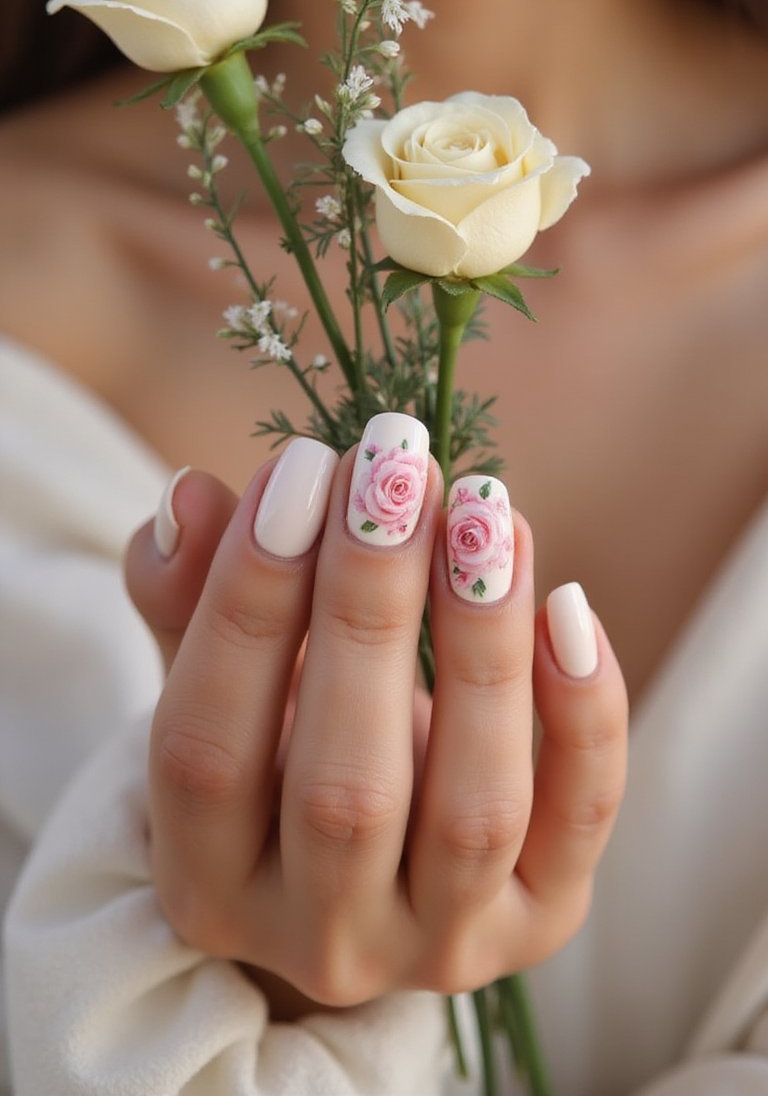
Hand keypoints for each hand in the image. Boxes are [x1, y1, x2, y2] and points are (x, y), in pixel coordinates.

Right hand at [126, 425, 627, 1010]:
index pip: (207, 749)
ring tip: (484, 508)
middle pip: (344, 791)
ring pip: (472, 812)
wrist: (373, 870)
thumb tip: (190, 499)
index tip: (298, 466)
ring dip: (482, 642)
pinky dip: (584, 713)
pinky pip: (577, 820)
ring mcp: (440, 946)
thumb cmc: (277, 752)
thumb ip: (187, 599)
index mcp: (207, 884)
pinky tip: (566, 601)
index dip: (248, 601)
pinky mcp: (543, 921)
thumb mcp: (214, 683)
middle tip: (395, 468)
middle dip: (369, 609)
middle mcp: (319, 941)